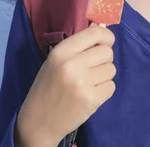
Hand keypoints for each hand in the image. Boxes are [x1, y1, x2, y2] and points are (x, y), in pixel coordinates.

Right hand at [15, 24, 115, 146]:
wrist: (38, 122)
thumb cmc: (48, 87)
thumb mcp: (56, 61)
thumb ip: (79, 46)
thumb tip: (102, 28)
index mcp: (61, 51)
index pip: (96, 33)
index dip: (106, 37)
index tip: (106, 43)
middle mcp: (72, 65)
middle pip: (107, 52)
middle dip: (104, 59)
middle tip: (91, 69)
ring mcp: (82, 83)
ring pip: (111, 69)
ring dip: (103, 76)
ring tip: (87, 83)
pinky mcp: (91, 99)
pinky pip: (111, 86)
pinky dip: (104, 90)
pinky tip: (89, 94)